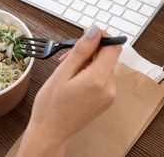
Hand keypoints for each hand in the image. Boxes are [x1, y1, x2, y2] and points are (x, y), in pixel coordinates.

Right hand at [16, 25, 121, 155]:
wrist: (50, 133)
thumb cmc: (51, 106)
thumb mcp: (62, 72)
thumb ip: (81, 51)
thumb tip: (94, 31)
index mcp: (98, 79)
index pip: (113, 47)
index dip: (101, 36)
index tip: (86, 35)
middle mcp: (109, 88)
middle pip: (108, 56)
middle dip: (89, 51)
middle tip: (68, 57)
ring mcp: (109, 96)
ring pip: (104, 66)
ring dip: (88, 62)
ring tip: (67, 70)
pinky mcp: (105, 101)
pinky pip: (102, 78)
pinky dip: (90, 73)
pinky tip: (74, 79)